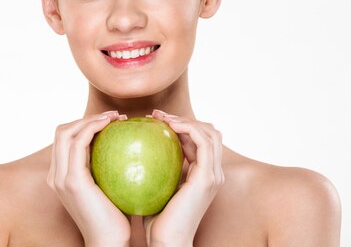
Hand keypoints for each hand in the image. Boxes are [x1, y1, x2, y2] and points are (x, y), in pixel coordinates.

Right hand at [47, 111, 130, 246]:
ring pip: (66, 132)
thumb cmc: (115, 218)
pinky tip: (113, 126)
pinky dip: (93, 128)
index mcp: (61, 177)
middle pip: (61, 131)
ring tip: (116, 118)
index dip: (85, 124)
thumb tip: (126, 146)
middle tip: (114, 117)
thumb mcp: (108, 187)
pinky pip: (79, 143)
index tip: (112, 122)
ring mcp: (61, 178)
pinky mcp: (72, 180)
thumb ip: (106, 169)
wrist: (110, 242)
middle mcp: (56, 176)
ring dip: (90, 119)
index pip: (66, 140)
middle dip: (86, 117)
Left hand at [143, 110, 224, 246]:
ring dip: (185, 119)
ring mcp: (213, 175)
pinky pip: (201, 141)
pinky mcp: (206, 177)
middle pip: (210, 132)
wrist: (166, 243)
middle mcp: (213, 173)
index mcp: (204, 176)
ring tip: (160, 117)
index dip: (181, 126)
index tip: (155, 121)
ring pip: (209, 132)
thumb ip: (157, 170)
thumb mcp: (157, 188)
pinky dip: (186, 127)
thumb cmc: (156, 221)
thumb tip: (136, 150)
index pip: (200, 141)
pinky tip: (166, 125)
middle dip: (185, 118)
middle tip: (157, 115)